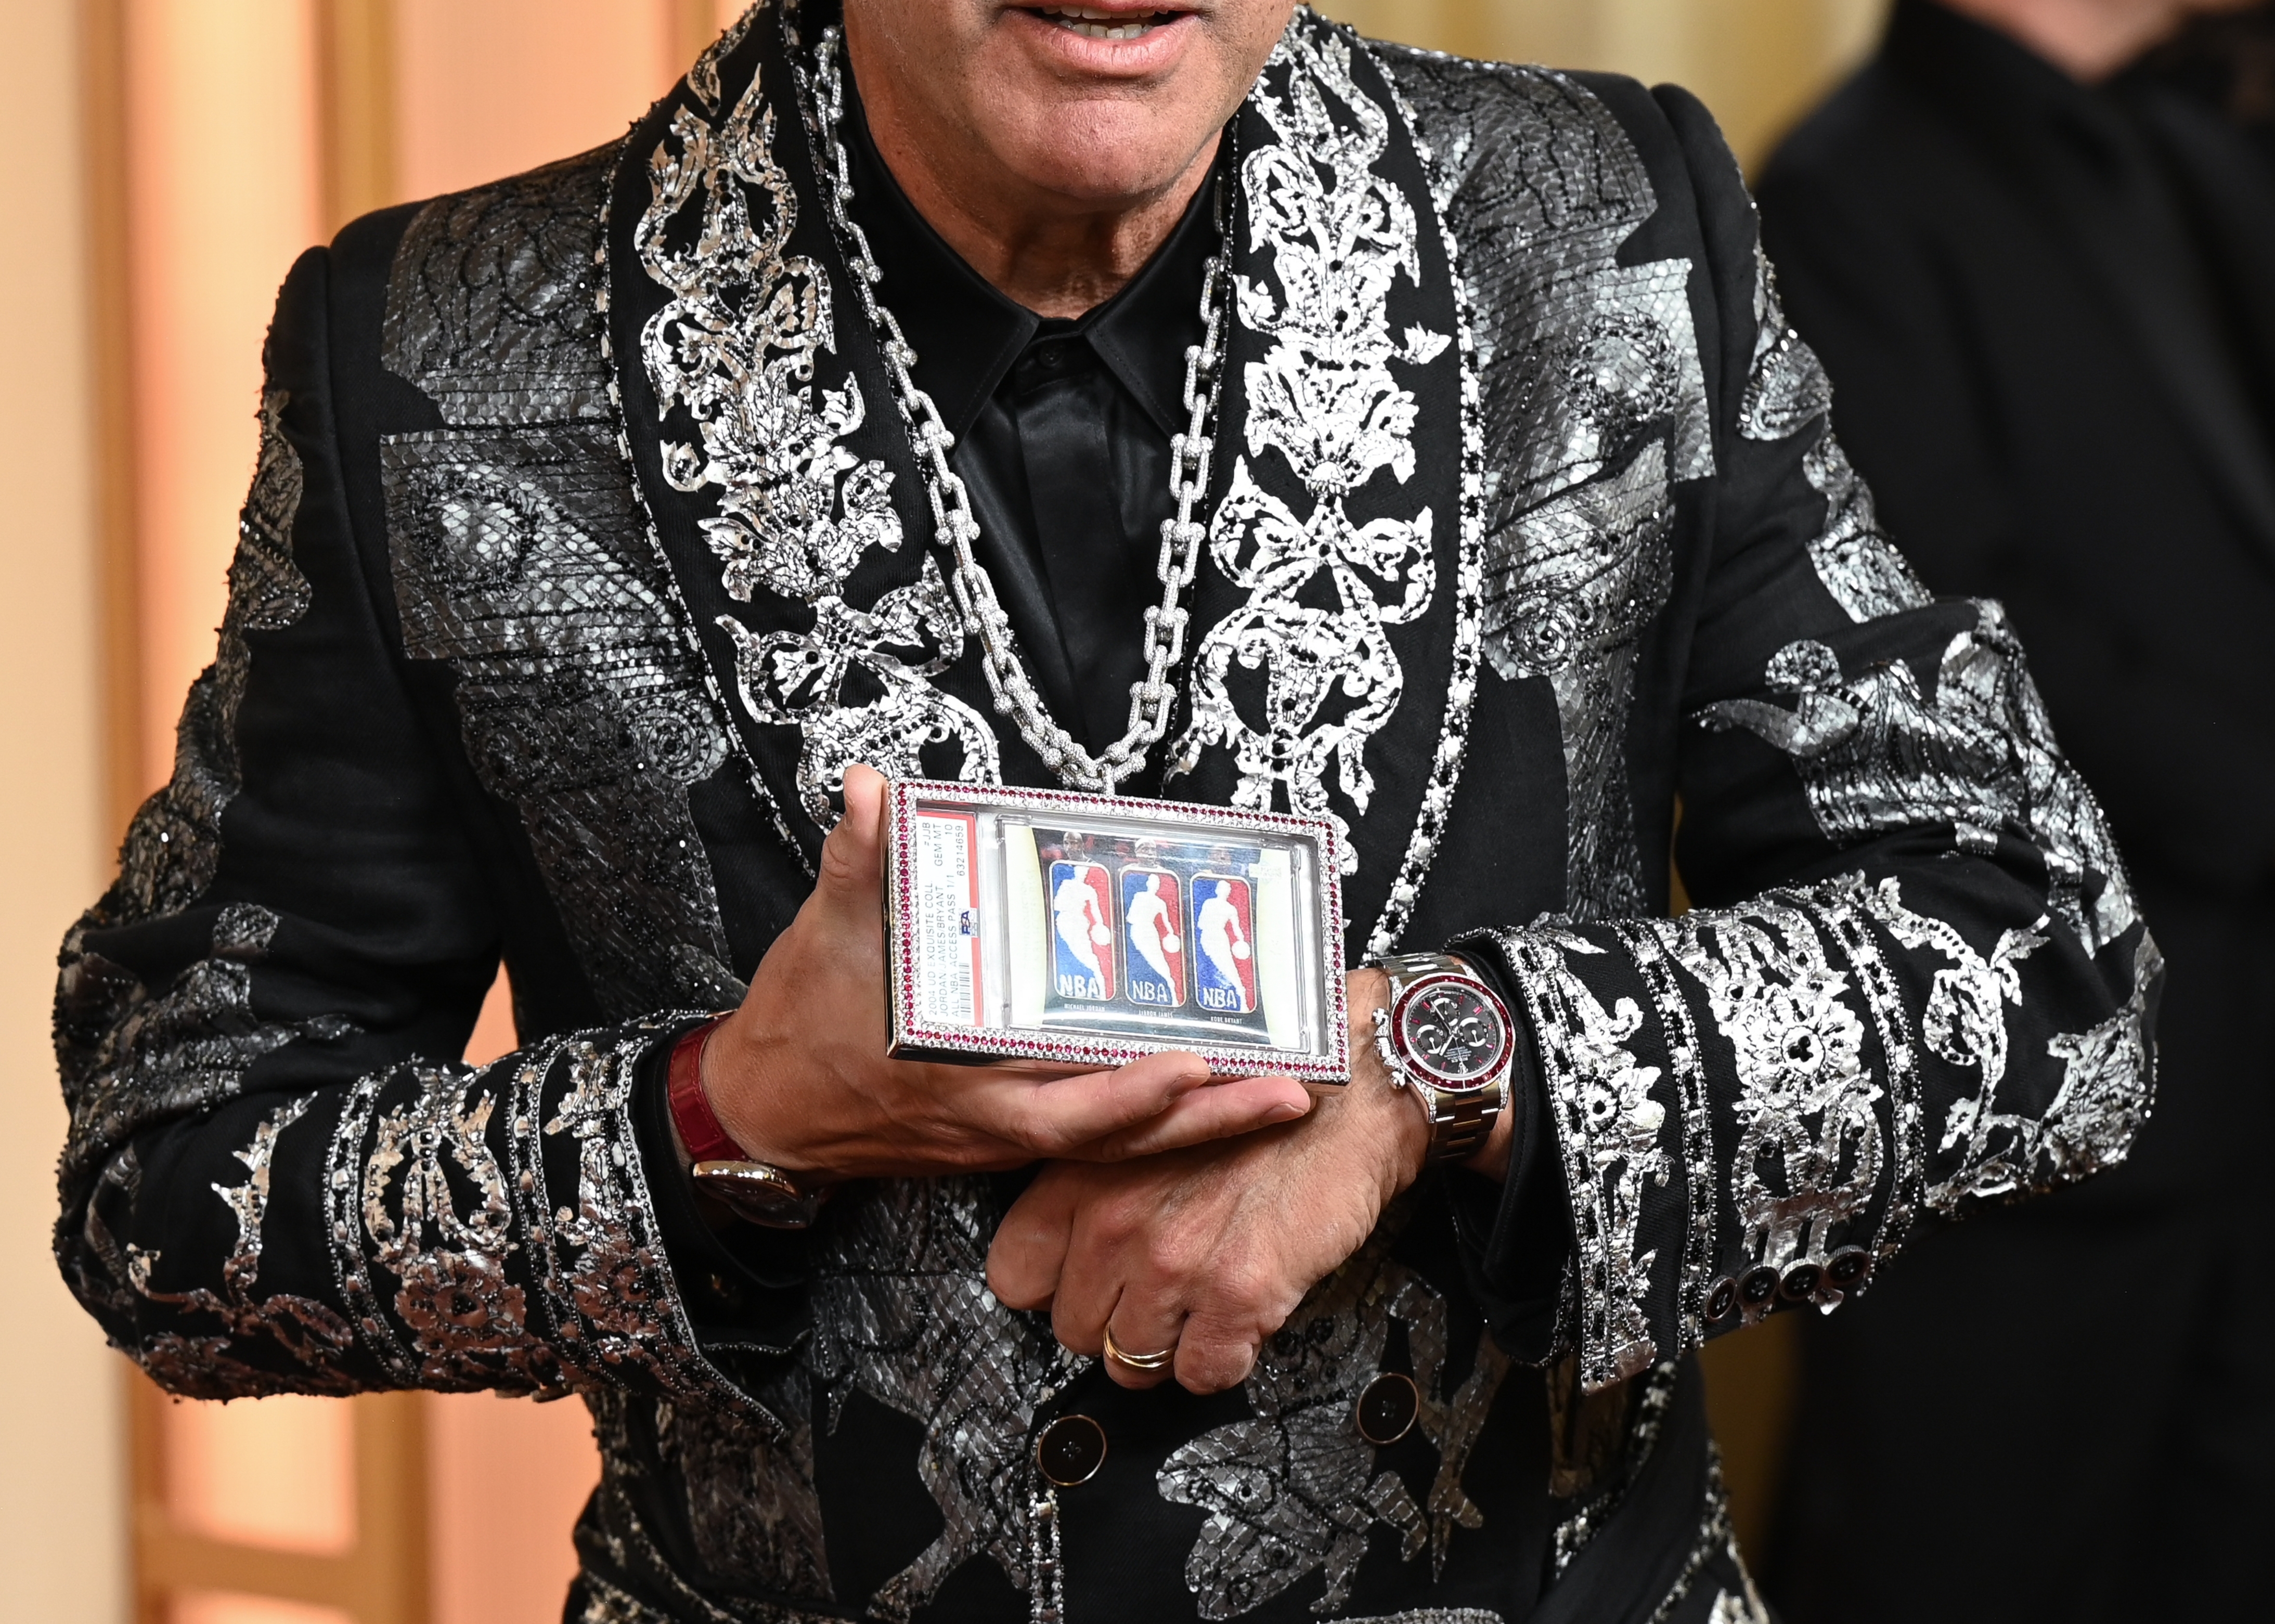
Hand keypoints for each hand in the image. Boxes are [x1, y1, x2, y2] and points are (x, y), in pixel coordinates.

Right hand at [695, 766, 1312, 1180]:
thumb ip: (856, 860)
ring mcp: (1006, 1133)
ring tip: (1282, 1098)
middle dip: (1207, 1119)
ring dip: (1202, 1126)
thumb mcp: (822, 937)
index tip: (1194, 1062)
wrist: (765, 1112)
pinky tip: (1212, 1098)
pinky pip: (1098, 1136)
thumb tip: (869, 790)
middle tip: (1291, 1092)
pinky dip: (1157, 1120)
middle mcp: (996, 1118)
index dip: (1130, 1089)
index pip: (1059, 1102)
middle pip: (1119, 1133)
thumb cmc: (801, 1027)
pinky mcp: (1008, 1135)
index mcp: (958, 1077)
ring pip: (1120, 1143)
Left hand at [985, 968, 1430, 1393]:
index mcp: (1082, 1175)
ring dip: (1166, 1345)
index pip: (1015, 1277)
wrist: (1349, 1094)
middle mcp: (1116, 1222)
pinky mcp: (1238, 1295)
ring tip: (1201, 1302)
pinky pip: (1201, 1373)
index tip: (1087, 1278)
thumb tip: (1074, 1251)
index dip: (1054, 1288)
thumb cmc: (1255, 1102)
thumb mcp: (1148, 1124)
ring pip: (1132, 1362)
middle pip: (1075, 1330)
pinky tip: (1238, 1318)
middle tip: (1158, 1290)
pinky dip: (1221, 1358)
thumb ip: (1097, 1184)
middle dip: (1114, 1321)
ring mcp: (1174, 1263)